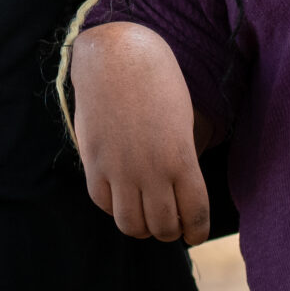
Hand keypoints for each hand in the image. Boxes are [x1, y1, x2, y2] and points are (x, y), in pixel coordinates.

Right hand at [70, 22, 211, 244]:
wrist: (116, 56)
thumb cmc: (157, 81)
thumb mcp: (183, 119)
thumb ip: (183, 158)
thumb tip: (179, 191)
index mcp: (180, 159)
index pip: (194, 215)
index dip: (196, 232)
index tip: (194, 234)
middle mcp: (150, 170)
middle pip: (162, 227)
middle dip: (170, 231)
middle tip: (170, 224)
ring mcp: (118, 168)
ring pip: (130, 224)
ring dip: (141, 228)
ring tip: (145, 217)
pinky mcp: (93, 161)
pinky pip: (102, 202)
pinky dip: (114, 206)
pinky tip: (120, 195)